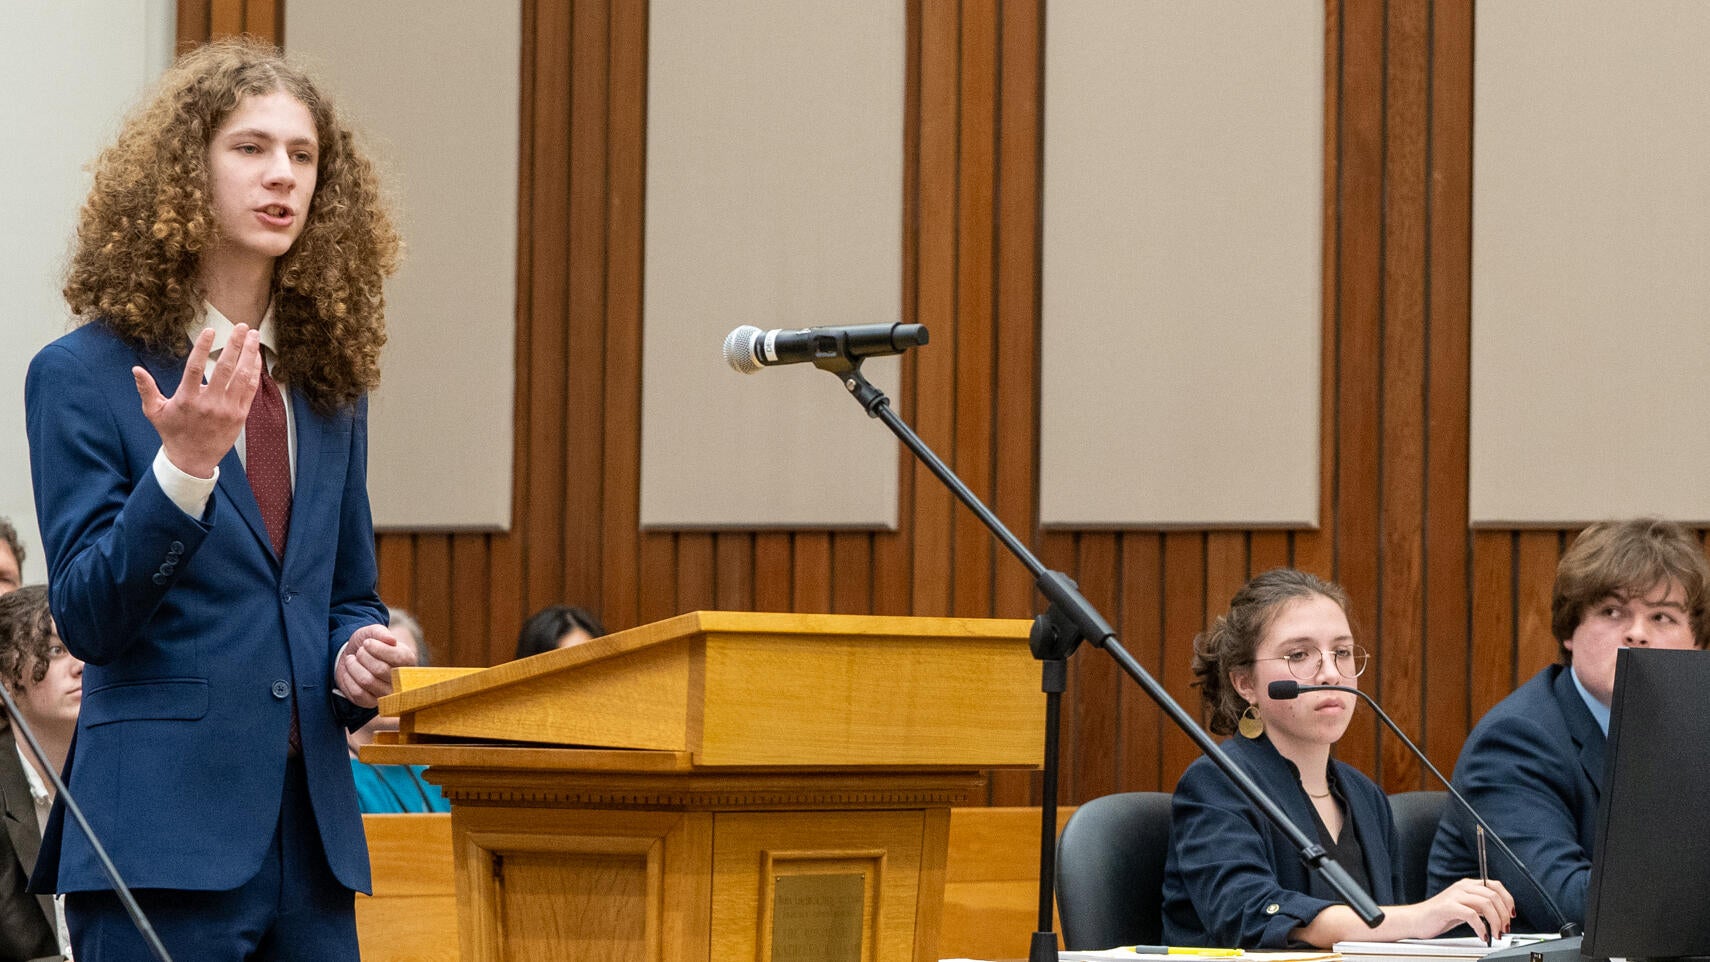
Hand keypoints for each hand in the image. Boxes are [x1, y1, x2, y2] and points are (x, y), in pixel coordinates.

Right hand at [132, 325, 261, 477]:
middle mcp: (209, 403)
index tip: (210, 331)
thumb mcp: (155, 412)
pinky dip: (254, 371)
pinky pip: (250, 390)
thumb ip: (146, 389)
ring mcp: (227, 409)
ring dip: (249, 354)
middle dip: (235, 344)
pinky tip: (256, 357)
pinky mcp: (240, 415)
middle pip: (224, 368)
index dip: (203, 348)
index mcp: (187, 399)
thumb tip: (136, 369)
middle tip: (242, 326)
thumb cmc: (172, 432)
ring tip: (254, 335)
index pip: (195, 367)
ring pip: (242, 377)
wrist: (192, 460)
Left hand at [335, 623, 418, 708]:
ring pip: (367, 681)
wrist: (352, 656)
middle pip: (380, 669)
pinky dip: (349, 679)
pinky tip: (349, 672)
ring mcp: (386, 694)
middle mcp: (401, 681)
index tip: (367, 643)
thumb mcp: (373, 632)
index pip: (399, 658)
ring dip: (353, 666)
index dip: (379, 649)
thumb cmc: (367, 644)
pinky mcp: (370, 703)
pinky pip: (357, 693)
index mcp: (408, 661)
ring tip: (352, 660)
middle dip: (363, 656)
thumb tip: (391, 640)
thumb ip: (381, 632)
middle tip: (360, 651)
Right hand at [1409, 877, 1514, 940]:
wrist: (1416, 920)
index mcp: (1467, 885)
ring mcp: (1455, 896)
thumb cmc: (1439, 916)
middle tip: (1504, 929)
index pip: (1495, 885)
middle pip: (1493, 895)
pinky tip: (1482, 935)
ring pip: (1486, 904)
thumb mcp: (1464, 908)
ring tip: (1495, 934)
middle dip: (1503, 915)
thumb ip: (1480, 907)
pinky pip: (1472, 915)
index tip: (1511, 915)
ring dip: (1495, 922)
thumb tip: (1501, 915)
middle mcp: (1462, 887)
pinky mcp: (1448, 907)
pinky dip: (1481, 927)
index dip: (1508, 900)